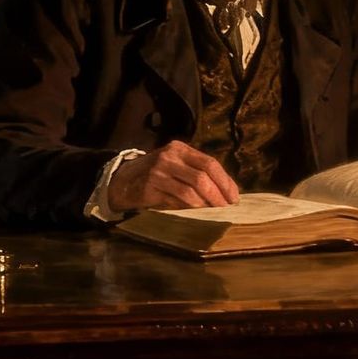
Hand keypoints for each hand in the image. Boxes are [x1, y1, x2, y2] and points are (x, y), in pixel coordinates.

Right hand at [105, 142, 239, 213]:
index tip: (234, 197)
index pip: (209, 162)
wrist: (123, 181)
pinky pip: (179, 196)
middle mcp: (170, 155)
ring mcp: (160, 169)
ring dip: (207, 201)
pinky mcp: (151, 185)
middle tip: (226, 206)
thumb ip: (197, 176)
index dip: (225, 180)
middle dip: (219, 192)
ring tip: (215, 209)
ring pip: (193, 186)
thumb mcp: (176, 169)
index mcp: (180, 149)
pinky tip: (197, 210)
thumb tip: (225, 194)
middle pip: (203, 173)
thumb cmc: (157, 178)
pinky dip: (192, 205)